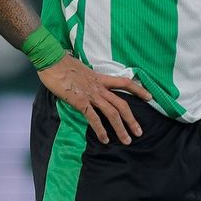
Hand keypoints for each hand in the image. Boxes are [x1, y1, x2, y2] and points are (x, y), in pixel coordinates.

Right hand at [37, 54, 152, 143]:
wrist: (51, 59)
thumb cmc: (61, 64)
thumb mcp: (80, 70)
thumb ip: (87, 79)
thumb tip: (87, 84)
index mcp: (99, 78)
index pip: (124, 82)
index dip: (138, 90)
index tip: (149, 97)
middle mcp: (98, 87)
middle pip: (121, 104)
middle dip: (132, 119)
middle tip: (139, 132)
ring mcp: (90, 94)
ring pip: (112, 113)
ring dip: (121, 128)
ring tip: (126, 140)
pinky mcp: (80, 101)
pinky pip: (94, 118)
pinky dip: (101, 130)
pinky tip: (105, 139)